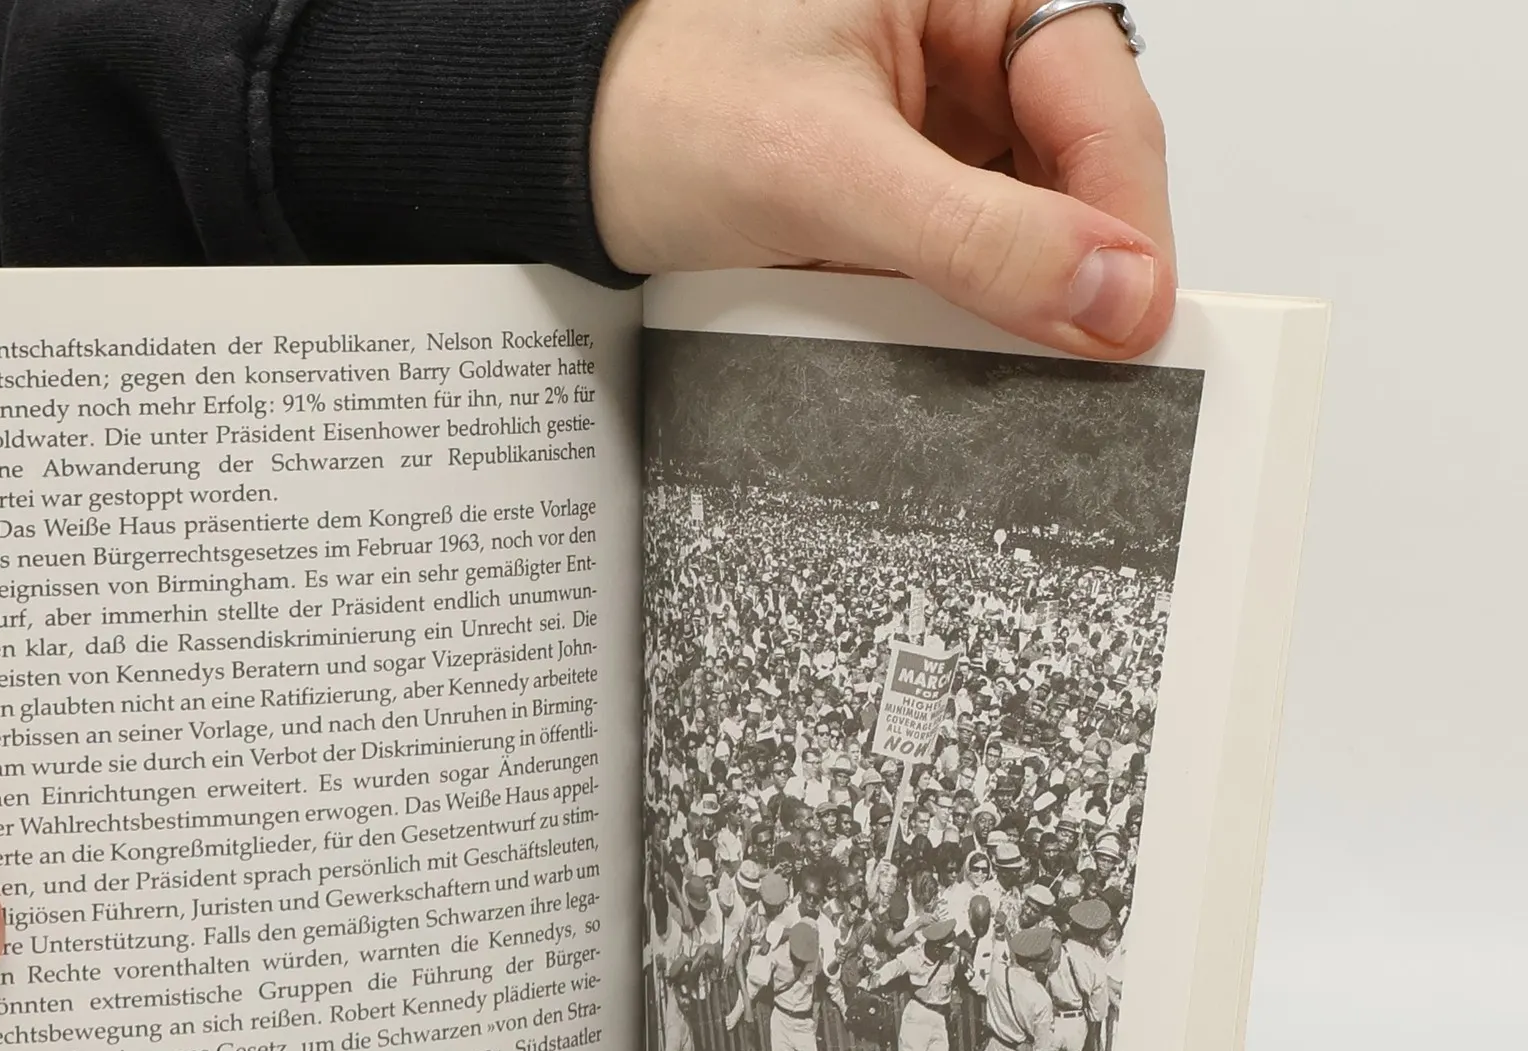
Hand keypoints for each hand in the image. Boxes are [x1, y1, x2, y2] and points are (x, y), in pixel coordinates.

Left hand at [591, 0, 1173, 358]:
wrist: (562, 158)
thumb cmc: (659, 106)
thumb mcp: (825, 172)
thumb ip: (975, 235)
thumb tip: (1110, 292)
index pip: (1099, 95)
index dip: (1128, 215)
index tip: (1135, 321)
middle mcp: (961, 42)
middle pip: (1076, 165)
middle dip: (1074, 264)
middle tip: (1079, 362)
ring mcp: (933, 120)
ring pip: (1024, 222)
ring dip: (1014, 298)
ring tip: (1001, 360)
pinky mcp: (897, 189)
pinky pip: (960, 258)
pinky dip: (956, 310)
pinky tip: (941, 345)